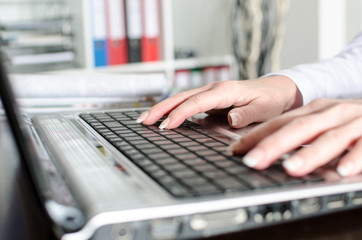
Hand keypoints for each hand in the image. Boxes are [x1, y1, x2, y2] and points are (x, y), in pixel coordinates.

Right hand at [137, 76, 301, 128]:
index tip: (166, 126)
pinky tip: (164, 117)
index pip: (196, 103)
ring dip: (163, 108)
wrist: (275, 90)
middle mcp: (214, 89)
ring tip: (146, 118)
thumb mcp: (263, 109)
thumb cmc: (269, 100)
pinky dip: (173, 109)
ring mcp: (211, 93)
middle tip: (143, 120)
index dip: (179, 114)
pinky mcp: (210, 99)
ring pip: (181, 98)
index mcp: (225, 91)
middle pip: (182, 97)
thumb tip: (230, 118)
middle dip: (161, 108)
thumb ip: (246, 114)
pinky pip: (188, 103)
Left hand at [230, 98, 361, 176]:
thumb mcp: (321, 121)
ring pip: (329, 138)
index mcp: (313, 111)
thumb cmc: (349, 120)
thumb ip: (299, 133)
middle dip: (273, 145)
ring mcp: (353, 122)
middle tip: (252, 161)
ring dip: (309, 153)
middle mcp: (330, 113)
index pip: (279, 122)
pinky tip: (342, 171)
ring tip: (290, 168)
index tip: (235, 150)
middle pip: (298, 128)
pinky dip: (354, 158)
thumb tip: (264, 150)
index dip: (256, 135)